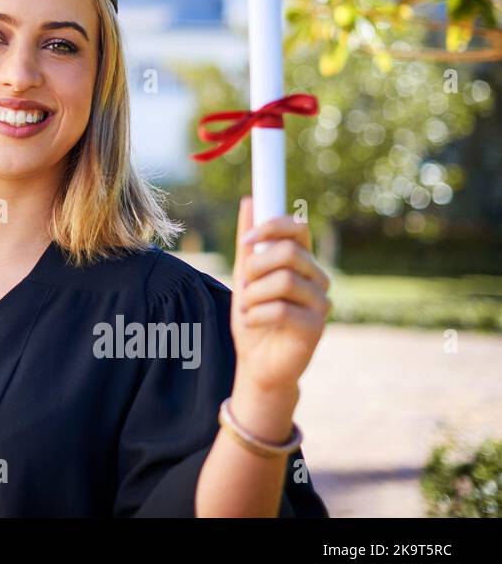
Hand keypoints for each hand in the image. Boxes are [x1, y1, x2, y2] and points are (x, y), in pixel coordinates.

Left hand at [230, 197, 330, 398]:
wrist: (258, 363)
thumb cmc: (254, 316)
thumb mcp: (244, 275)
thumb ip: (249, 242)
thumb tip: (249, 200)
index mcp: (301, 261)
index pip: (298, 227)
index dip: (272, 226)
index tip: (247, 240)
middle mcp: (317, 278)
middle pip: (290, 252)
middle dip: (256, 267)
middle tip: (244, 286)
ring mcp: (321, 302)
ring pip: (284, 281)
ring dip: (253, 295)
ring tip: (248, 308)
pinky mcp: (316, 328)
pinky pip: (282, 310)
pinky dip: (257, 316)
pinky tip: (253, 323)